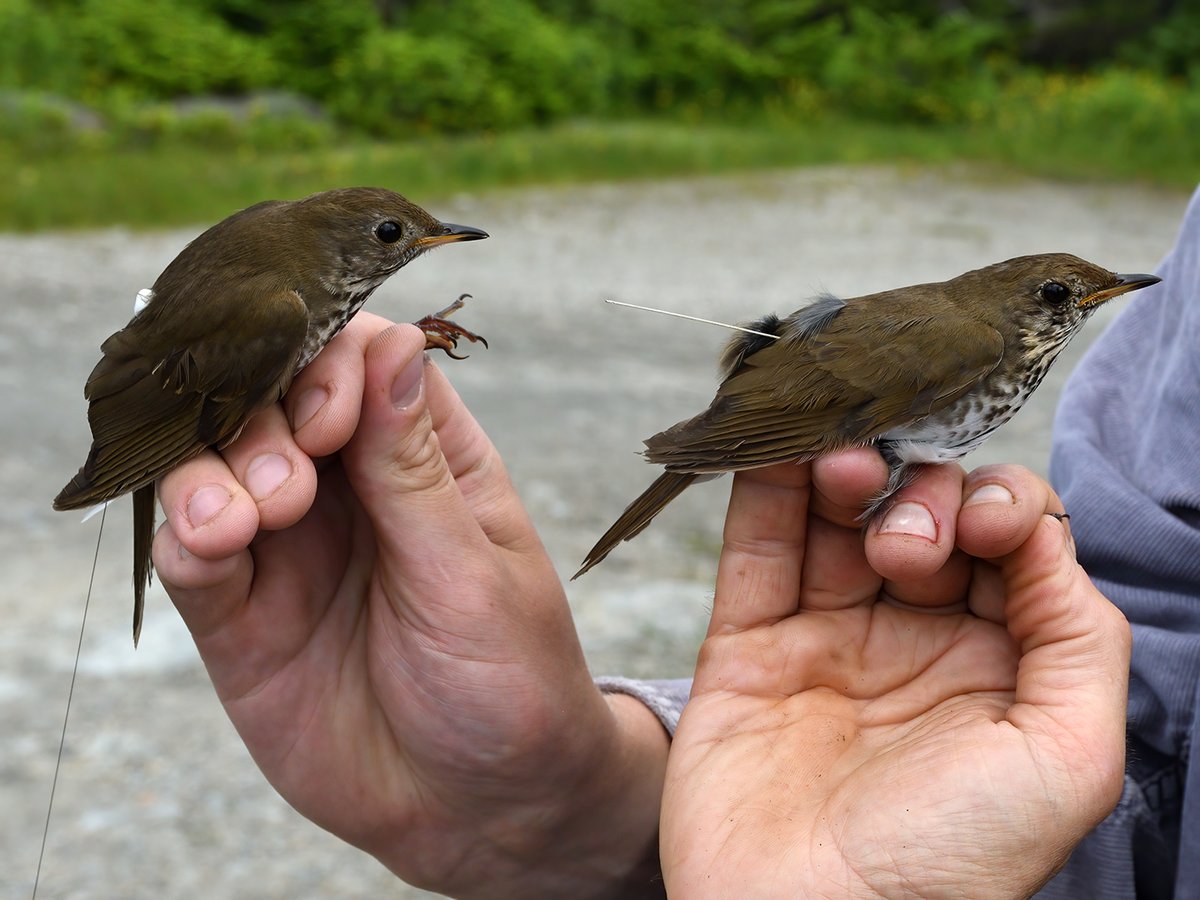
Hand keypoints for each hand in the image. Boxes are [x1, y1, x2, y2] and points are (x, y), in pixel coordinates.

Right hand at [153, 313, 667, 898]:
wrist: (483, 807)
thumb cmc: (510, 682)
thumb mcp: (473, 573)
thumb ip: (415, 469)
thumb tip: (395, 343)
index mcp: (427, 458)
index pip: (361, 359)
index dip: (330, 367)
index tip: (330, 421)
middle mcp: (352, 490)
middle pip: (274, 399)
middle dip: (264, 421)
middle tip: (289, 488)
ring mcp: (293, 549)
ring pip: (217, 465)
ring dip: (214, 471)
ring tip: (246, 521)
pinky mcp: (244, 616)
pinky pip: (193, 555)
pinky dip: (186, 534)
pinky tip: (211, 543)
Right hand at [660, 452, 1130, 897]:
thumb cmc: (949, 863)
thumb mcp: (1065, 759)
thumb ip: (1079, 635)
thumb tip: (1038, 526)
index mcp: (996, 663)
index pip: (1007, 542)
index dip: (999, 507)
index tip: (983, 526)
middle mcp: (912, 641)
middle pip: (922, 516)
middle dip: (922, 499)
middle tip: (907, 547)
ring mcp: (824, 640)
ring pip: (835, 521)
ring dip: (845, 473)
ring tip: (846, 464)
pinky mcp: (746, 648)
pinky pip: (754, 553)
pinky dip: (763, 493)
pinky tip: (784, 453)